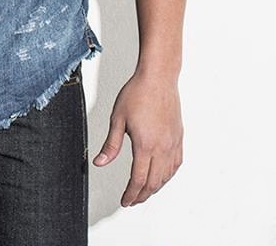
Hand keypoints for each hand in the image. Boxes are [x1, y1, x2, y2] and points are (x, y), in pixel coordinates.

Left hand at [92, 70, 183, 206]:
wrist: (158, 77)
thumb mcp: (117, 118)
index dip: (131, 194)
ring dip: (155, 188)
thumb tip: (99, 163)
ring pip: (166, 176)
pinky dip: (167, 176)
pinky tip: (161, 176)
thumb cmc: (137, 93)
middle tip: (132, 200)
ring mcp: (172, 143)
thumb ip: (111, 144)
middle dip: (142, 195)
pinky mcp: (178, 137)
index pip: (138, 180)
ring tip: (143, 191)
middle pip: (153, 183)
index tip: (125, 201)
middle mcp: (162, 148)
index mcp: (145, 145)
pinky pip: (175, 164)